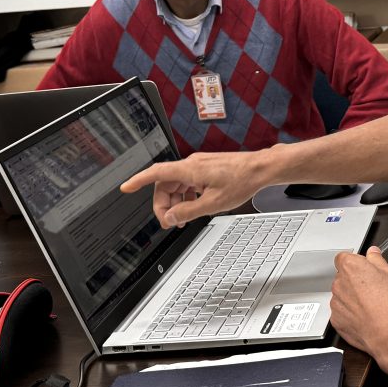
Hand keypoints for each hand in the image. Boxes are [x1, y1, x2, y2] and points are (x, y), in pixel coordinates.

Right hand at [119, 151, 262, 227]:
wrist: (261, 168)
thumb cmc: (242, 180)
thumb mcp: (213, 203)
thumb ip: (188, 211)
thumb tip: (171, 217)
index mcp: (190, 170)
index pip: (156, 173)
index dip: (138, 180)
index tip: (126, 187)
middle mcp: (192, 164)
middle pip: (165, 184)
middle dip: (163, 204)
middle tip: (169, 222)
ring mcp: (199, 165)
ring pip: (177, 184)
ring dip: (176, 201)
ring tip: (183, 218)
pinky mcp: (206, 168)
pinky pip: (188, 182)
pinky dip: (186, 195)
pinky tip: (194, 206)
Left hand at [330, 247, 387, 360]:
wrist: (387, 330)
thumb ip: (377, 259)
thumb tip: (373, 253)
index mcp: (350, 267)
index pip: (343, 257)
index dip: (354, 262)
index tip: (363, 267)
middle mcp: (339, 283)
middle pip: (343, 277)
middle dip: (354, 281)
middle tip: (371, 288)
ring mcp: (336, 302)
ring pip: (342, 296)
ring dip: (351, 298)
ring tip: (370, 305)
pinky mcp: (336, 320)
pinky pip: (341, 313)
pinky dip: (350, 314)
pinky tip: (364, 316)